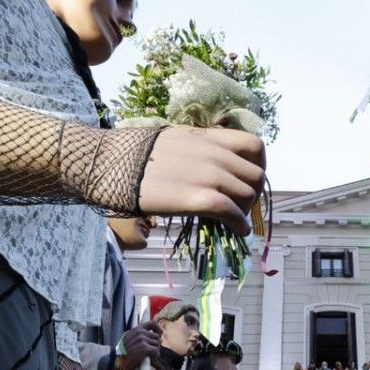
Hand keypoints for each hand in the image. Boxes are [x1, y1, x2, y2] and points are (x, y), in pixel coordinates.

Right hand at [114, 321, 160, 369]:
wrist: (121, 362)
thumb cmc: (128, 352)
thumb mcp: (134, 340)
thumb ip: (143, 335)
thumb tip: (159, 334)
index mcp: (136, 329)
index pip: (152, 323)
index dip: (158, 329)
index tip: (159, 335)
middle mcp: (139, 332)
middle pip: (157, 336)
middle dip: (157, 344)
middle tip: (152, 351)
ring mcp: (141, 339)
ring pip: (157, 343)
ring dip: (156, 351)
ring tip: (150, 355)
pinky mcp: (144, 347)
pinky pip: (156, 350)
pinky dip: (156, 356)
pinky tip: (151, 359)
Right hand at [138, 127, 265, 235]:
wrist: (110, 163)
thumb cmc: (134, 153)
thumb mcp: (175, 140)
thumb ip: (199, 149)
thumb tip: (211, 164)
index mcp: (209, 137)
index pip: (255, 146)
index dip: (258, 165)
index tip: (247, 180)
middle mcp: (214, 154)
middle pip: (256, 176)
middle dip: (252, 194)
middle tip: (240, 205)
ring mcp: (209, 176)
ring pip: (248, 195)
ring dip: (245, 211)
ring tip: (234, 220)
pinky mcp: (198, 199)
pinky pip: (232, 213)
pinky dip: (239, 225)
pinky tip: (236, 231)